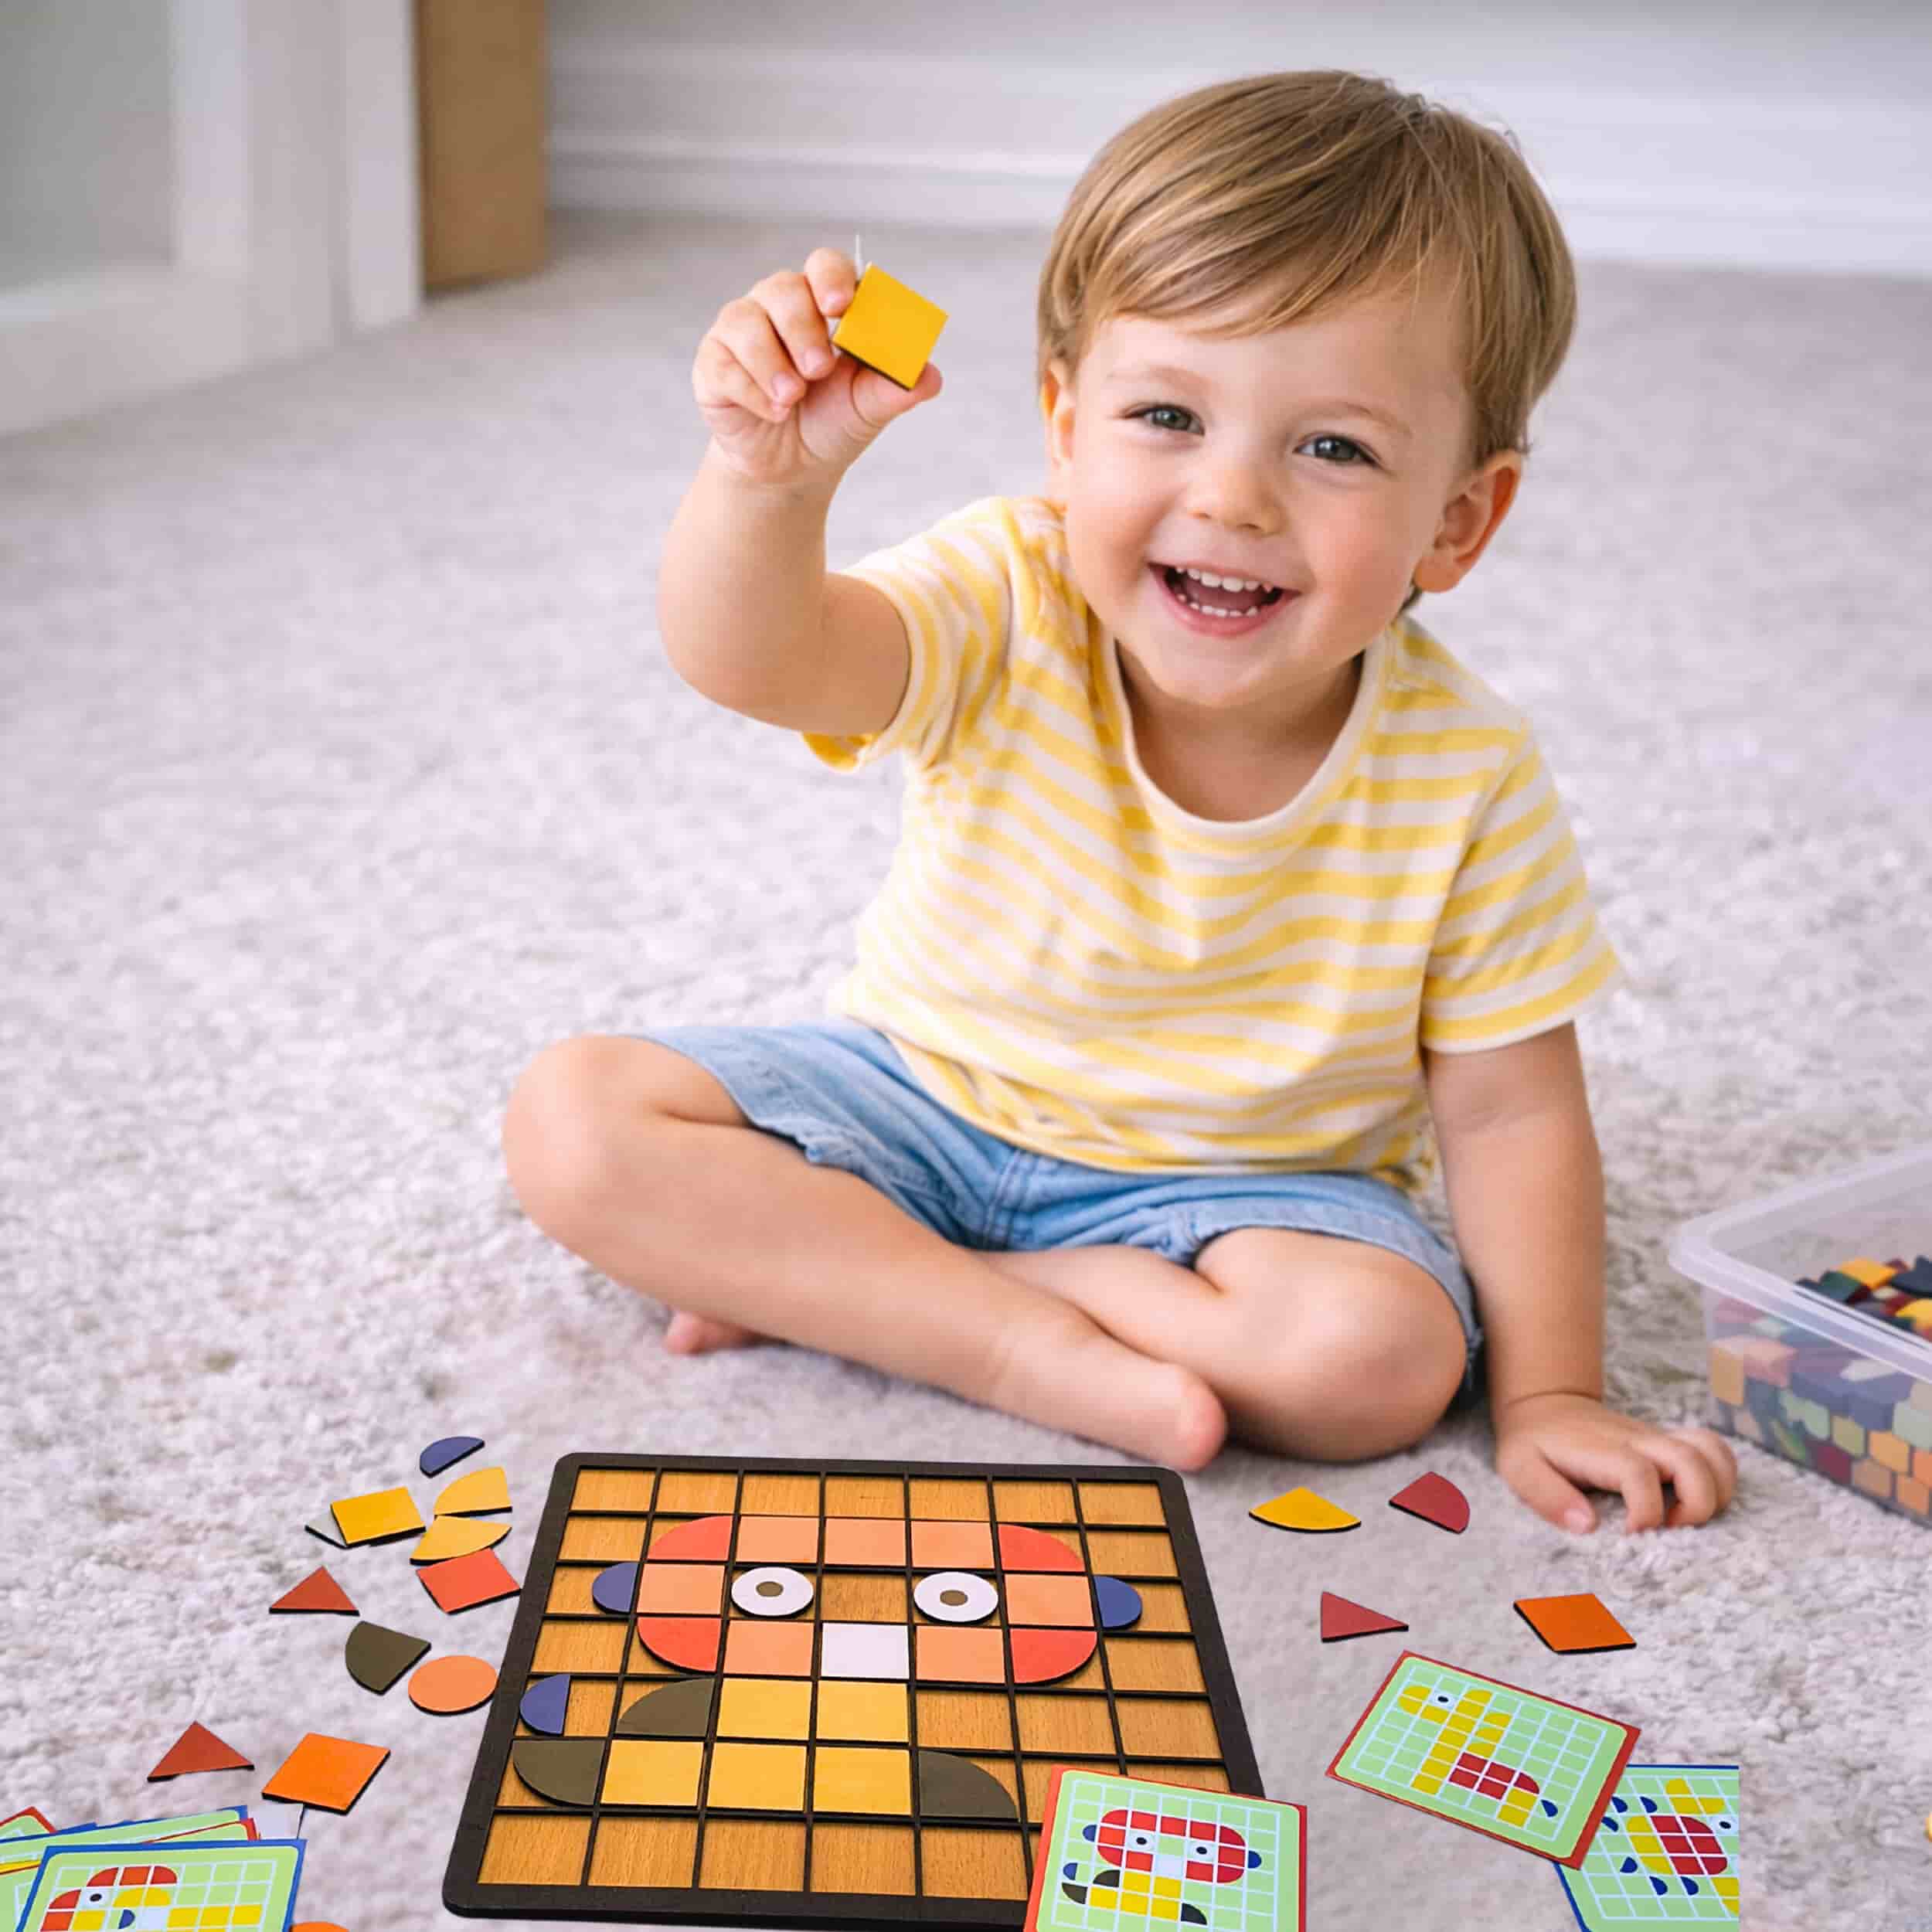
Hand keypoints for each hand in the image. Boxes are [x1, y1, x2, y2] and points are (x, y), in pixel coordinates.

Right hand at [692, 246, 942, 491]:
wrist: (792, 468)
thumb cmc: (833, 422)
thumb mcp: (870, 408)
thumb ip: (896, 387)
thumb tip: (929, 376)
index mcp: (823, 304)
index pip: (826, 267)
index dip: (832, 278)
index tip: (841, 306)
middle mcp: (780, 305)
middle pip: (784, 289)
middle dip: (803, 329)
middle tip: (819, 370)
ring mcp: (742, 330)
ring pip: (746, 321)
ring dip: (772, 363)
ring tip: (791, 400)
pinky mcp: (714, 361)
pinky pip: (723, 362)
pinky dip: (749, 389)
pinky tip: (771, 412)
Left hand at [1494, 1390, 1736, 1531]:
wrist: (1546, 1405)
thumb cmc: (1534, 1443)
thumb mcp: (1520, 1468)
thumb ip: (1547, 1496)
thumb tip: (1587, 1526)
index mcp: (1602, 1450)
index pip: (1639, 1473)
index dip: (1645, 1511)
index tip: (1632, 1535)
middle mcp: (1637, 1440)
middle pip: (1690, 1459)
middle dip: (1696, 1504)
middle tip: (1670, 1529)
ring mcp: (1657, 1439)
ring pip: (1713, 1452)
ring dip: (1717, 1490)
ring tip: (1687, 1517)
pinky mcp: (1668, 1442)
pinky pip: (1713, 1449)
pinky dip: (1722, 1474)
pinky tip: (1697, 1498)